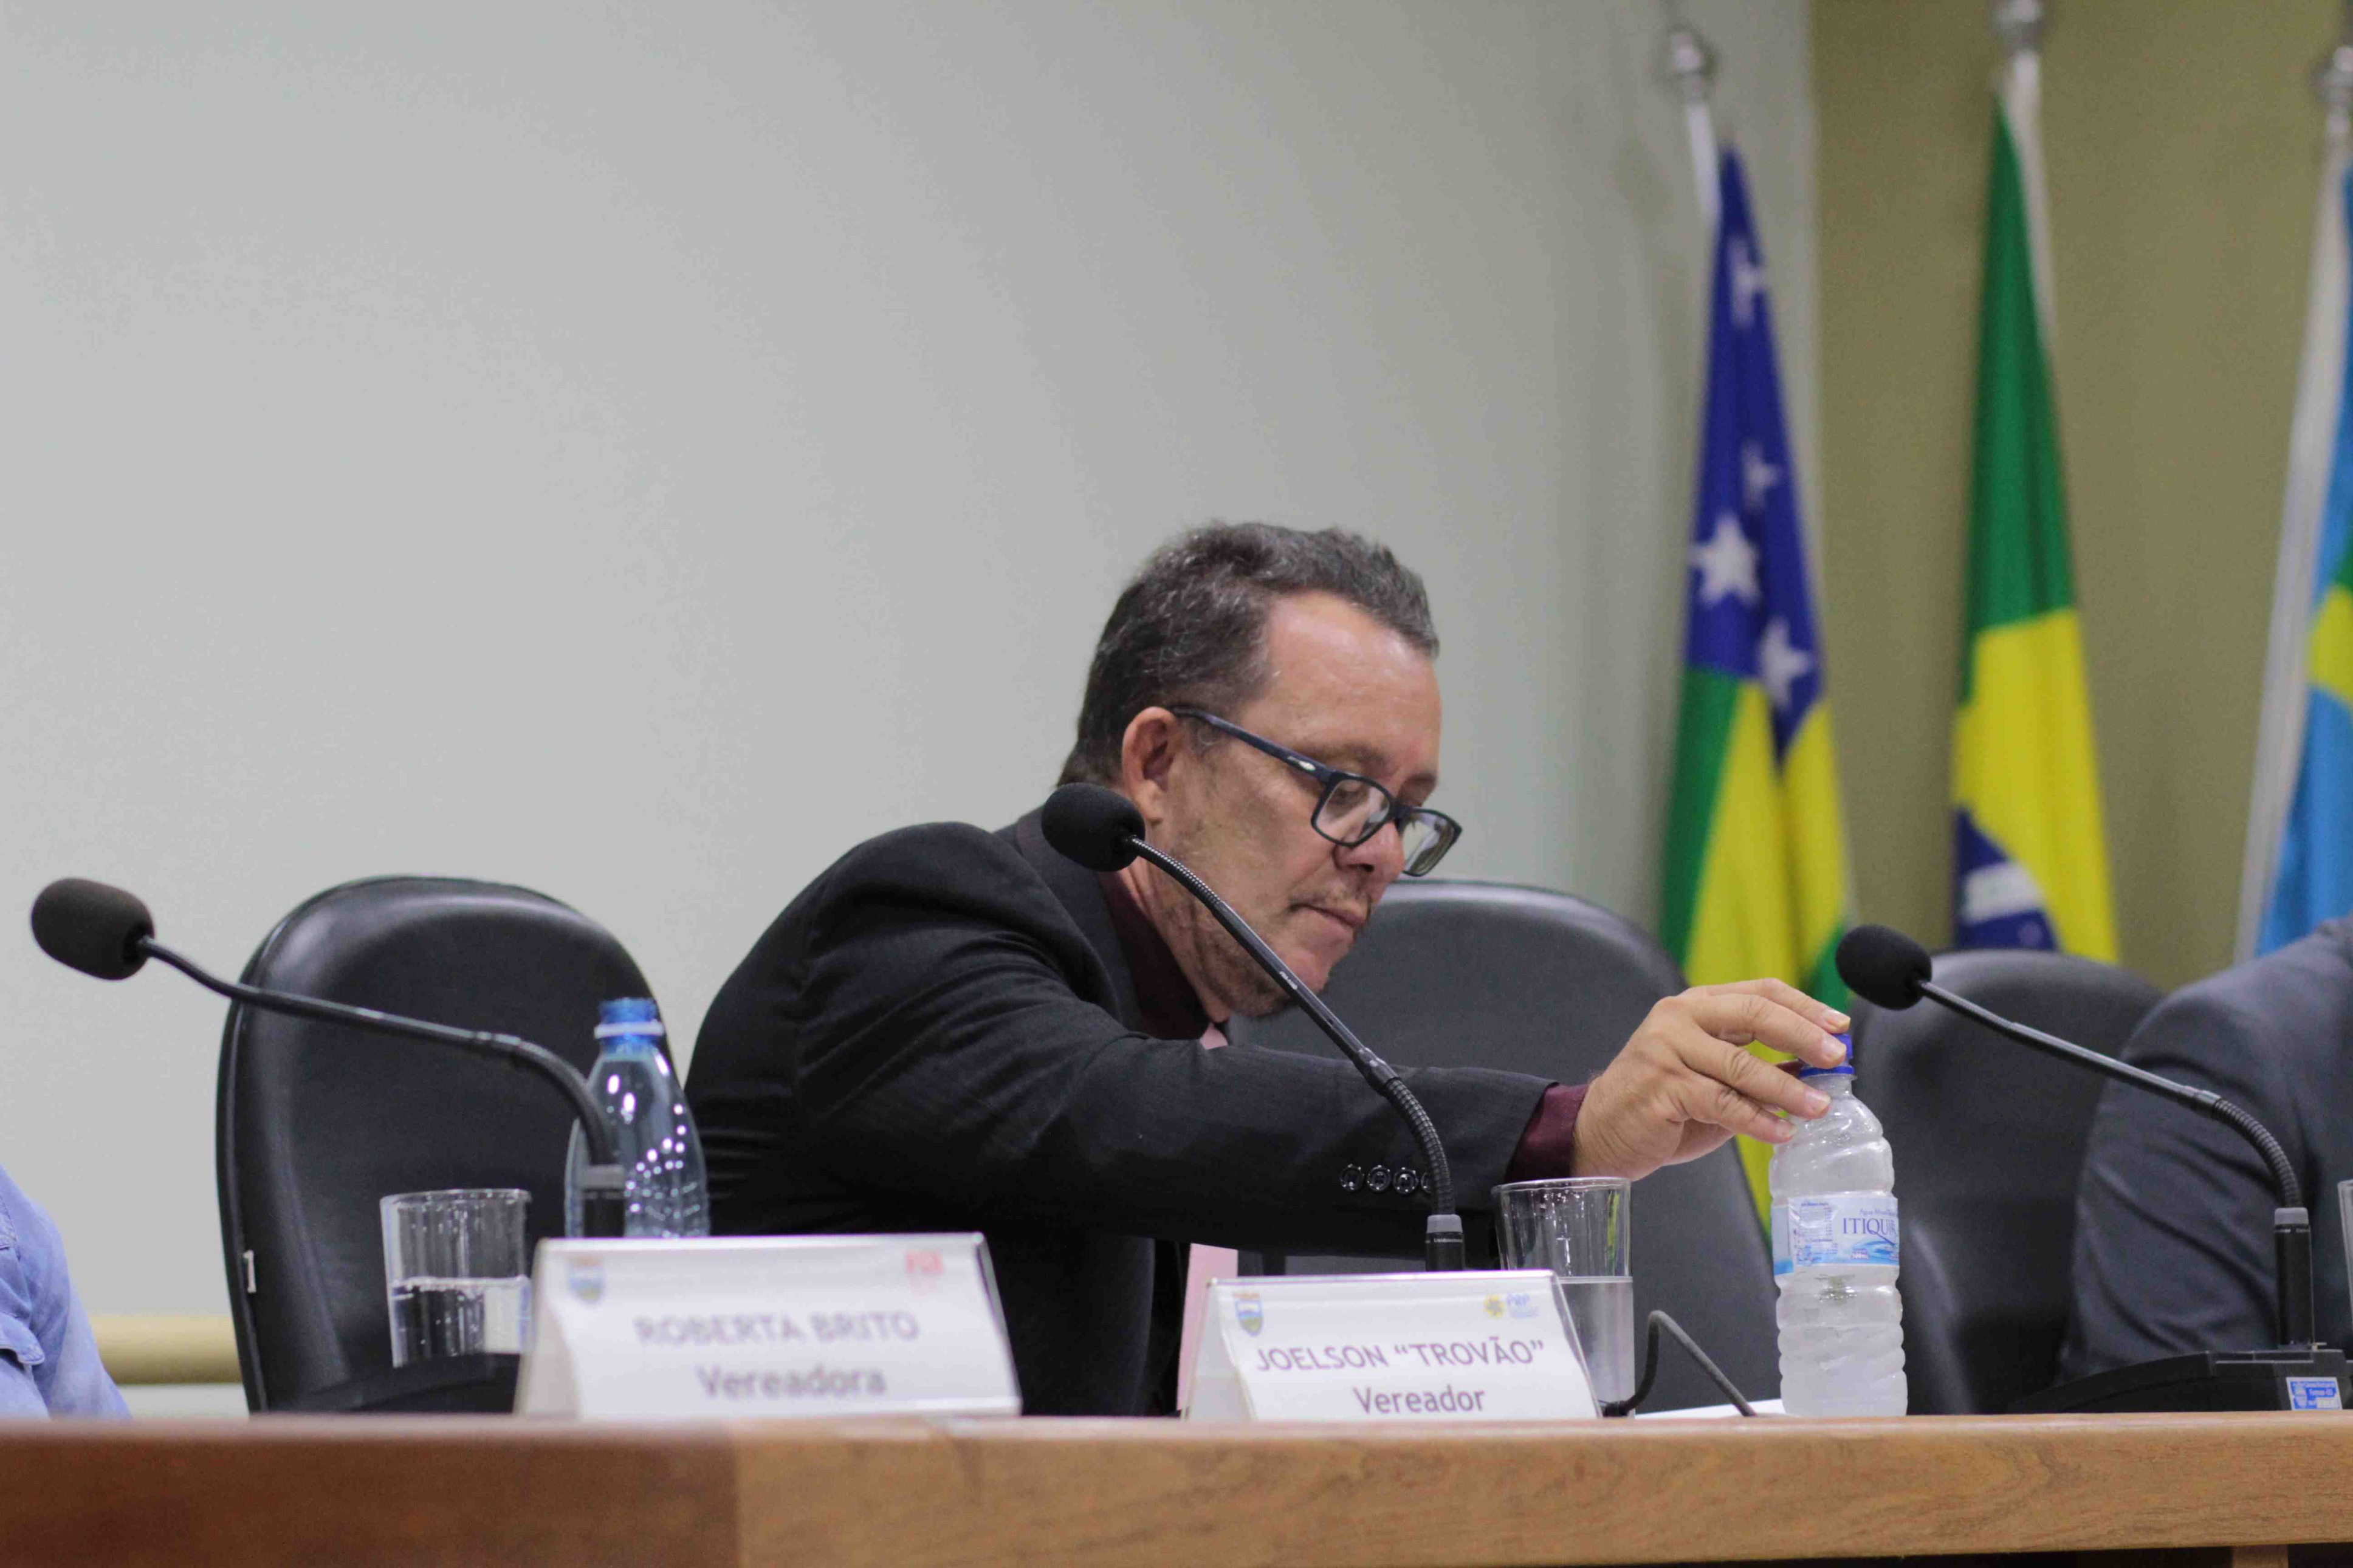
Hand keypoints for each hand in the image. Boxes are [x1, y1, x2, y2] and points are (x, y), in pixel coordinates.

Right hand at [1570, 979, 1849, 1180]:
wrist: (1602, 1130)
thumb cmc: (1663, 1102)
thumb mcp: (1714, 1075)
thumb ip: (1755, 1068)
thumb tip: (1816, 1072)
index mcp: (1696, 1005)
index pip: (1760, 992)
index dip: (1805, 1007)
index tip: (1840, 1027)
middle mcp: (1680, 1018)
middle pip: (1754, 1015)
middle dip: (1803, 1036)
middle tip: (1836, 1057)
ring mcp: (1667, 1051)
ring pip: (1742, 1065)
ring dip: (1788, 1089)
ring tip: (1819, 1107)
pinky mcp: (1662, 1088)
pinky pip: (1723, 1104)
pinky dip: (1758, 1121)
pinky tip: (1782, 1132)